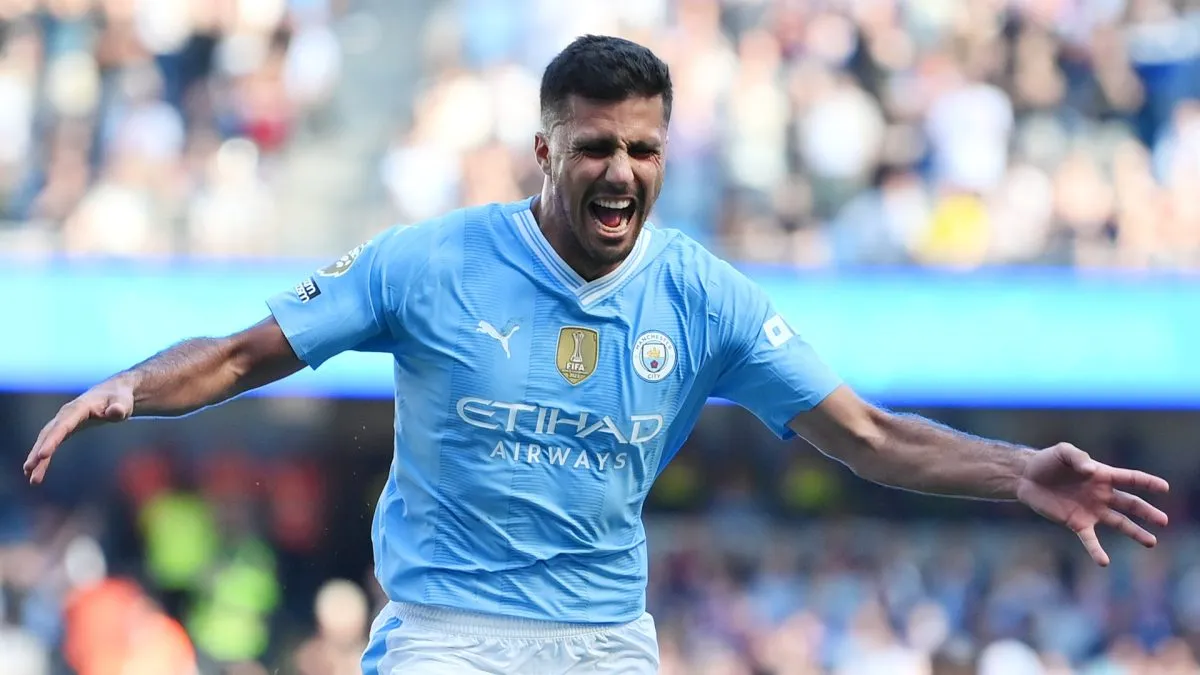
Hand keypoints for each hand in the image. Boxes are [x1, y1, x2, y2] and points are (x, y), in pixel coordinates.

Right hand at [24, 378, 134, 484]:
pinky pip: (50, 442)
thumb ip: (119, 408)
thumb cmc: (120, 398)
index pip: (63, 426)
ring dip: (36, 457)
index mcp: (79, 408)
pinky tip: (34, 471)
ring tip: (29, 476)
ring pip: (46, 439)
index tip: (43, 455)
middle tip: (29, 469)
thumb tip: (115, 412)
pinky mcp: (64, 428)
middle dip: (38, 451)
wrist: (115, 391)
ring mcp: (63, 421)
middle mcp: (66, 414)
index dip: (52, 440)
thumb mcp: (124, 402)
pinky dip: (43, 456)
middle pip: (49, 434)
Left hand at [1016, 443, 1169, 565]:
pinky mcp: (1076, 522)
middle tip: (1164, 521)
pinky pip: (1090, 539)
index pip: (1130, 478)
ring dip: (1135, 532)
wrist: (1027, 477)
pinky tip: (1104, 561)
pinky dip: (1097, 550)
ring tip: (1151, 542)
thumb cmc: (1048, 461)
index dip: (1147, 482)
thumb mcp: (1063, 452)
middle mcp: (1102, 495)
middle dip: (1147, 512)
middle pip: (1130, 504)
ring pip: (1119, 522)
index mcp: (1103, 475)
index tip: (1164, 488)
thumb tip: (1092, 471)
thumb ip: (1078, 458)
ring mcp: (1091, 510)